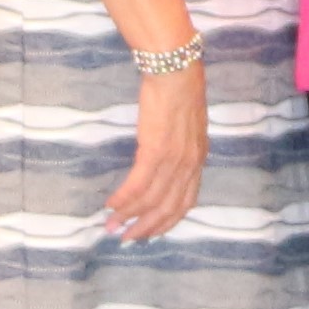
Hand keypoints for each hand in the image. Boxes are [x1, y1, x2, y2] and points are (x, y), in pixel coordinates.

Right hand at [107, 61, 207, 240]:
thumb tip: (164, 158)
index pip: (185, 202)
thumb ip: (180, 146)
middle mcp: (189, 165)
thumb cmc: (179, 90)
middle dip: (146, 228)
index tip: (150, 233)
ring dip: (129, 216)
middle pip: (168, 209)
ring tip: (111, 226)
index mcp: (198, 159)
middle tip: (126, 238)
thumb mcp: (187, 125)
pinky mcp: (155, 152)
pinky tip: (111, 205)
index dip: (167, 222)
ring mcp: (173, 160)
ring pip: (151, 201)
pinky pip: (138, 185)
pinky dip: (124, 199)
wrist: (175, 70)